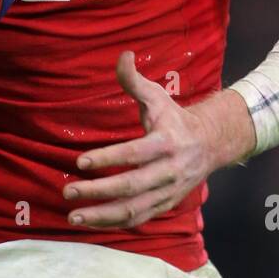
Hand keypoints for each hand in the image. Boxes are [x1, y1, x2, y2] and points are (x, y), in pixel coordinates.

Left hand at [62, 50, 254, 229]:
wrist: (210, 145)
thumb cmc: (174, 118)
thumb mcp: (158, 96)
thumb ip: (135, 80)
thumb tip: (123, 55)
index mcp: (168, 142)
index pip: (134, 154)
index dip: (107, 159)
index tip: (80, 162)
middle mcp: (170, 171)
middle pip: (131, 186)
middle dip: (98, 191)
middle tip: (68, 192)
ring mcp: (168, 191)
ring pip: (134, 209)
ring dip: (102, 215)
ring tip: (74, 216)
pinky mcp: (165, 205)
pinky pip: (138, 219)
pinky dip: (114, 223)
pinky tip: (91, 221)